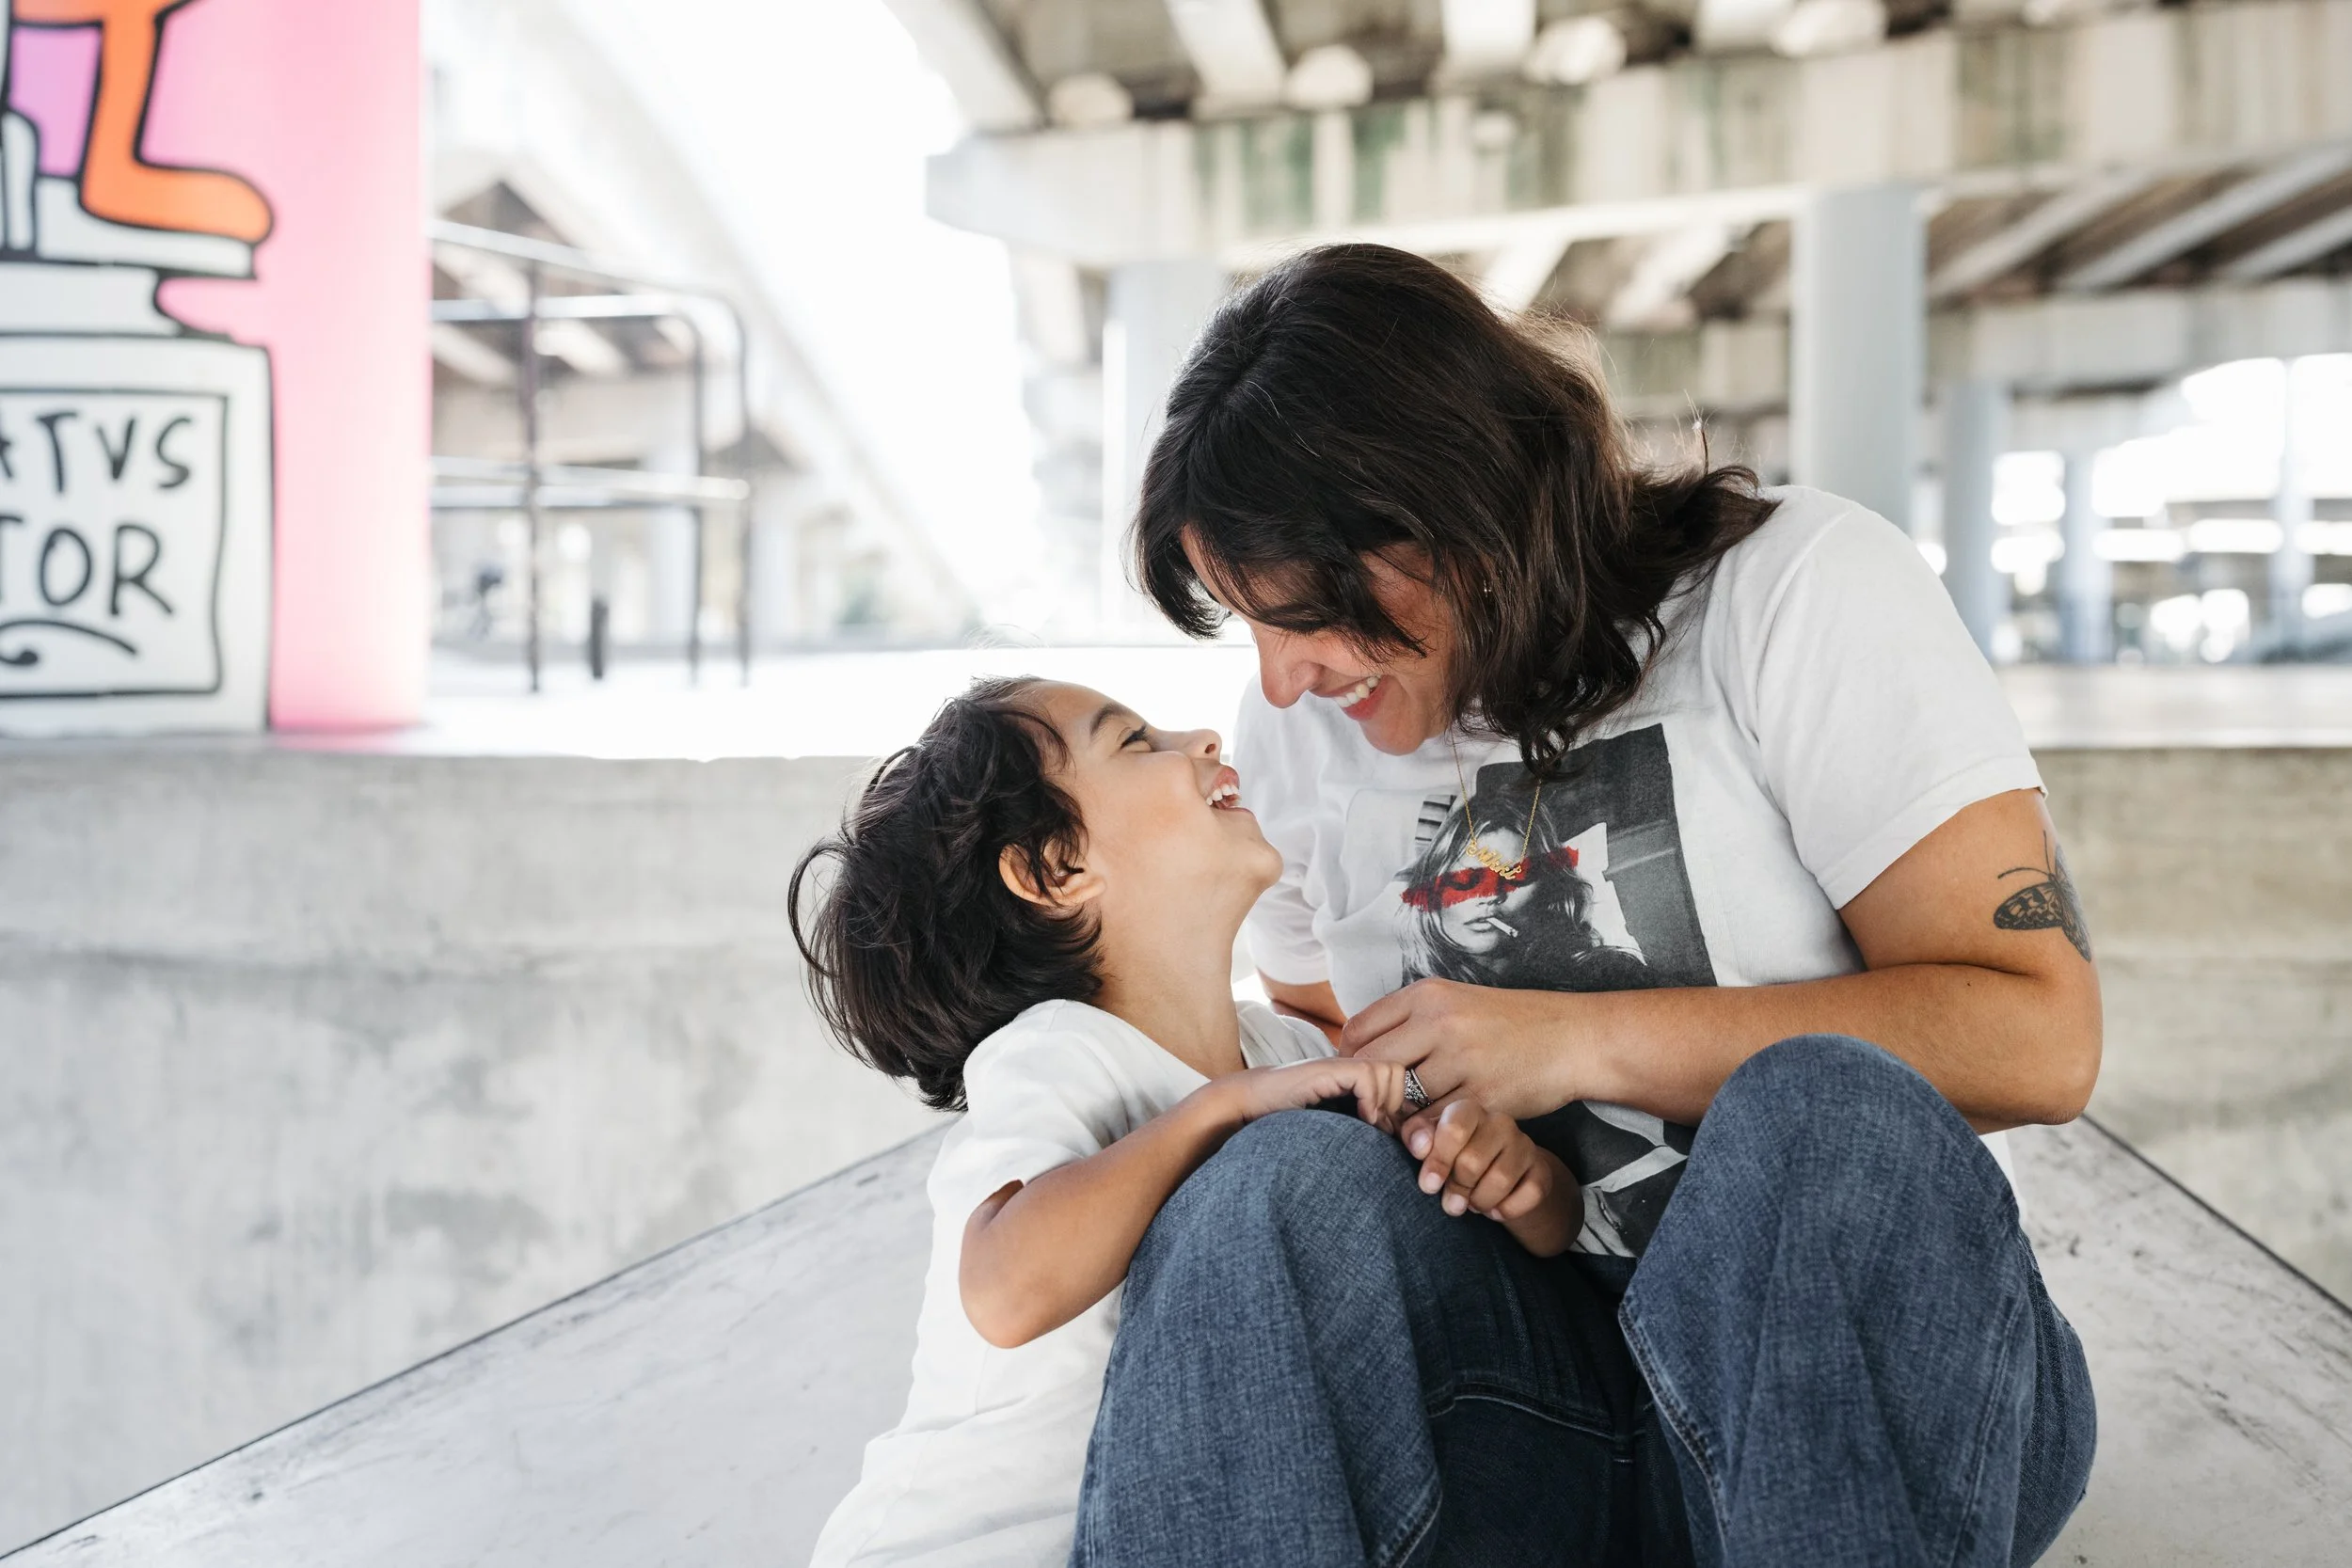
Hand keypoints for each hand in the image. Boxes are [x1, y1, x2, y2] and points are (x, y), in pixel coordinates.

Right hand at [1212, 1055, 1407, 1132]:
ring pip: (1392, 1071)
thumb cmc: (1292, 1123)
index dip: (1402, 1111)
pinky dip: (1369, 1100)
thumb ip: (1367, 1128)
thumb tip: (1402, 1144)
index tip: (1389, 1134)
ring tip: (1367, 1122)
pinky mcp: (1330, 1068)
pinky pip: (1368, 1076)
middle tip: (1379, 1127)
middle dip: (1398, 1105)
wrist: (1252, 1105)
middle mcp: (1355, 1067)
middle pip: (1402, 1074)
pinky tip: (1356, 1117)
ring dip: (1385, 1101)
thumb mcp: (1339, 1128)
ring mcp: (1343, 1065)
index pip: (1403, 1085)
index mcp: (1360, 1080)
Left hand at [1341, 978, 1582, 1121]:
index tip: (1354, 1079)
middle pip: (1371, 1067)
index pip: (1358, 1031)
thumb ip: (1410, 1021)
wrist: (1572, 1037)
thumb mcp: (1457, 1003)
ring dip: (1393, 1117)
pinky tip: (1427, 1133)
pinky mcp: (1483, 1096)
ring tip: (1395, 1123)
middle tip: (1366, 1110)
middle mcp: (1440, 1022)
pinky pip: (1434, 1123)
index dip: (1347, 1061)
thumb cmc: (1510, 1023)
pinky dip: (1425, 1132)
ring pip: (1400, 1100)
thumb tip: (1359, 1050)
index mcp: (1428, 995)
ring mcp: (1462, 1060)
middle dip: (1363, 1093)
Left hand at [1405, 1100, 1576, 1257]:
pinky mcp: (1542, 1171)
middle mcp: (1500, 1123)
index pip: (1455, 1128)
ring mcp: (1525, 1146)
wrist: (1501, 1175)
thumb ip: (1418, 1139)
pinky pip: (1529, 1194)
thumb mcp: (1431, 1146)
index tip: (1428, 1186)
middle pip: (1472, 1161)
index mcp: (1469, 1111)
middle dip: (1457, 1188)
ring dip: (1480, 1201)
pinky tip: (1495, 1211)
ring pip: (1500, 1180)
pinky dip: (1507, 1210)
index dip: (1438, 1160)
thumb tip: (1419, 1146)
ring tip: (1472, 1203)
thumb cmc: (1457, 1158)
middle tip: (1451, 1201)